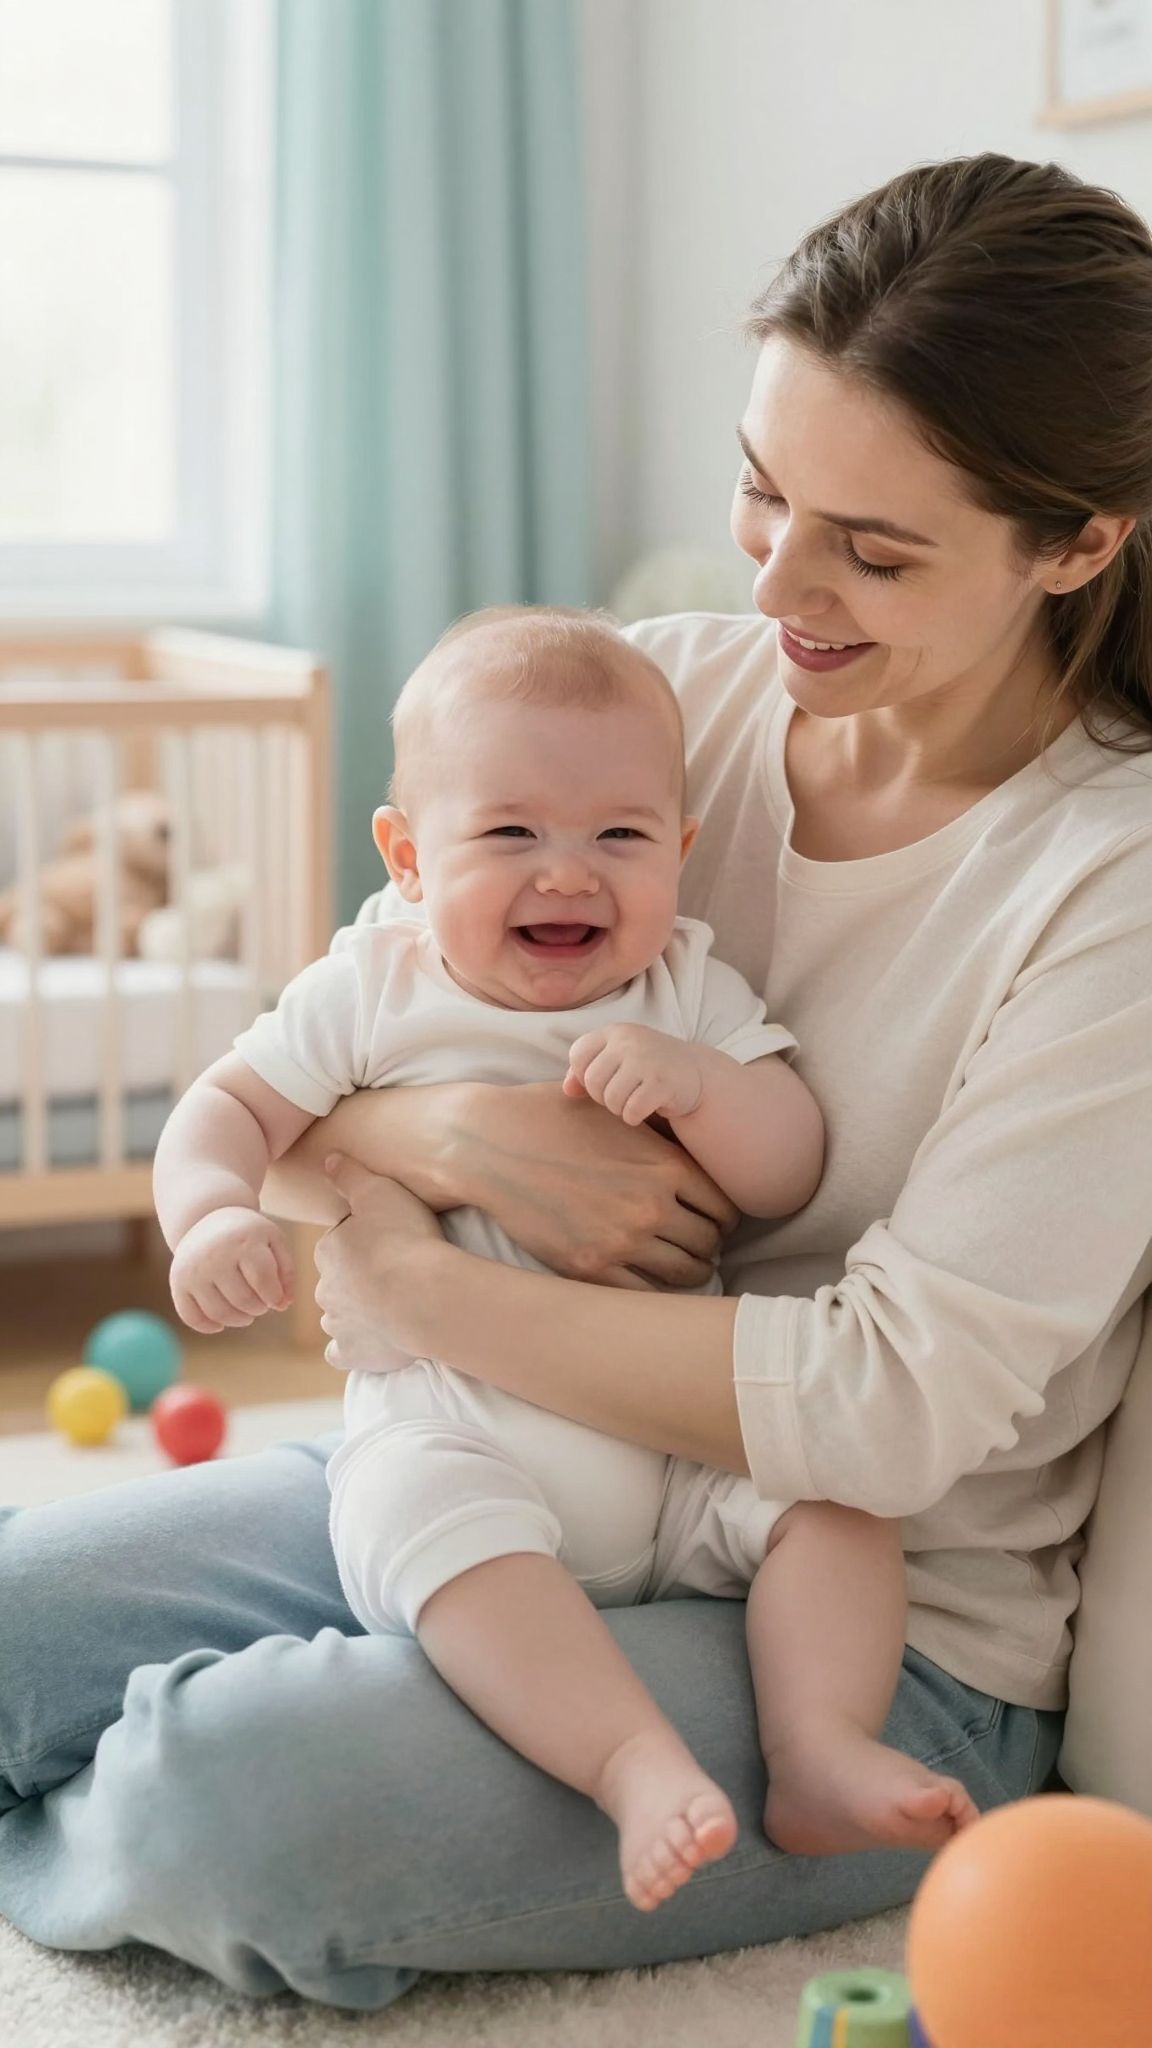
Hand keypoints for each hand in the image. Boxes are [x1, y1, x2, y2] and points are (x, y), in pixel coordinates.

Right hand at [169, 1206, 292, 1333]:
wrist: (206, 1217)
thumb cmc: (247, 1235)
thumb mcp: (274, 1241)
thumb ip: (286, 1272)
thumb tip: (283, 1305)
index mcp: (243, 1241)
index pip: (263, 1280)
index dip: (274, 1297)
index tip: (277, 1300)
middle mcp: (214, 1255)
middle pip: (243, 1300)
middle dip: (258, 1309)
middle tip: (261, 1305)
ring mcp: (193, 1269)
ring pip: (219, 1313)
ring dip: (239, 1320)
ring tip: (246, 1313)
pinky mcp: (178, 1282)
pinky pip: (191, 1317)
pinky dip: (208, 1327)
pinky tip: (220, 1323)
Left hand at [315, 1152, 443, 1371]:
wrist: (424, 1295)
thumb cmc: (405, 1238)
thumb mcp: (379, 1190)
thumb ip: (350, 1174)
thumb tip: (327, 1159)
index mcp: (328, 1251)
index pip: (340, 1244)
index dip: (365, 1242)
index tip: (390, 1243)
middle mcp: (324, 1289)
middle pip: (338, 1281)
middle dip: (358, 1279)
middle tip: (394, 1274)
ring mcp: (337, 1324)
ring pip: (338, 1316)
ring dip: (357, 1312)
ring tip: (390, 1306)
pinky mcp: (352, 1354)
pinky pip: (342, 1351)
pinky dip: (354, 1347)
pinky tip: (373, 1339)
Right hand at [454, 1082, 737, 1288]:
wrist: (490, 1144)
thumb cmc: (552, 1119)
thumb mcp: (615, 1114)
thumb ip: (660, 1138)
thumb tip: (692, 1149)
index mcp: (666, 1165)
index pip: (725, 1208)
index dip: (723, 1218)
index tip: (713, 1222)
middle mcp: (651, 1206)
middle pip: (709, 1244)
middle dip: (709, 1247)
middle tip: (697, 1247)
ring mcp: (620, 1241)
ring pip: (684, 1275)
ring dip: (688, 1273)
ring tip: (677, 1266)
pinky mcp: (588, 1268)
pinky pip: (643, 1294)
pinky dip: (653, 1291)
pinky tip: (646, 1279)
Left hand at [565, 1023, 703, 1125]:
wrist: (695, 1074)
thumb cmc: (648, 1067)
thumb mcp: (618, 1060)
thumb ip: (587, 1071)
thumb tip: (567, 1090)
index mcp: (615, 1032)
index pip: (577, 1056)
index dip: (584, 1075)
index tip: (604, 1080)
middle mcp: (629, 1041)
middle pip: (592, 1081)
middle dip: (603, 1097)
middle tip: (622, 1094)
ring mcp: (647, 1060)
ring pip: (611, 1099)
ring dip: (620, 1109)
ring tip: (634, 1100)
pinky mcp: (662, 1083)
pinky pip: (631, 1111)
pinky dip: (635, 1117)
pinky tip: (646, 1108)